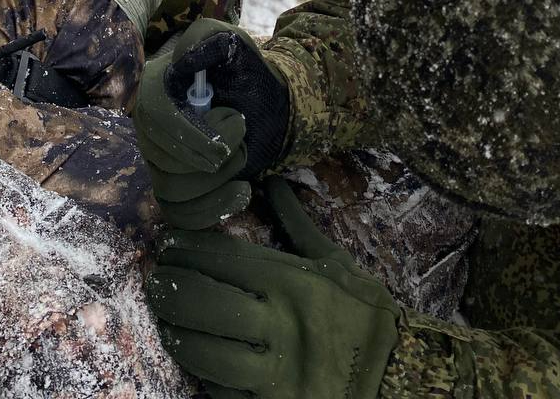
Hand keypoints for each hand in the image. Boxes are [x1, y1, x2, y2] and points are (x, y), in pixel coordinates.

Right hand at [133, 18, 288, 228]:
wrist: (266, 106)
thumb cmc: (245, 73)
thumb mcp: (232, 45)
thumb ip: (208, 39)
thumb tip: (183, 60)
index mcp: (154, 90)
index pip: (157, 120)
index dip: (194, 132)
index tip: (235, 125)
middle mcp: (148, 128)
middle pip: (164, 163)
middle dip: (213, 156)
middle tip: (243, 134)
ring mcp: (159, 161)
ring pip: (172, 192)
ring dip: (217, 182)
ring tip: (243, 157)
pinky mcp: (175, 188)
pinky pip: (179, 215)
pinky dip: (212, 210)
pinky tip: (241, 191)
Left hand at [147, 176, 399, 398]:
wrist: (400, 376)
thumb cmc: (364, 314)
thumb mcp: (336, 262)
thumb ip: (298, 223)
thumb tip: (272, 181)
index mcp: (295, 284)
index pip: (226, 260)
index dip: (190, 251)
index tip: (170, 244)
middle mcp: (283, 326)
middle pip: (209, 304)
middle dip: (175, 290)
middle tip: (158, 280)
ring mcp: (278, 375)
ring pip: (208, 355)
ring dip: (178, 335)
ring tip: (166, 320)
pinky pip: (225, 394)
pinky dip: (204, 375)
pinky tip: (193, 357)